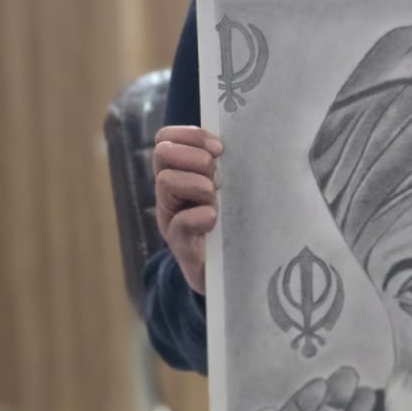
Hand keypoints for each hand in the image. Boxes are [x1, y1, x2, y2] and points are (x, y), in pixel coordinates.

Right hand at [153, 125, 221, 293]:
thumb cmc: (231, 224)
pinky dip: (199, 216)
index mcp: (179, 174)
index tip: (220, 149)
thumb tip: (248, 136)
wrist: (228, 274)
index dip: (192, 136)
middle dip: (194, 157)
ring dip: (197, 184)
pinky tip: (214, 219)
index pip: (167, 138)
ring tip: (215, 199)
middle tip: (217, 177)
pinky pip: (180, 223)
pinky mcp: (181, 245)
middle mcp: (169, 194)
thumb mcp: (229, 189)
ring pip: (166, 181)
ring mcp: (171, 219)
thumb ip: (228, 166)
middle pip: (163, 152)